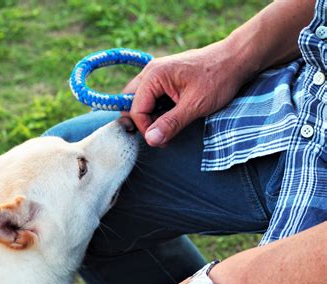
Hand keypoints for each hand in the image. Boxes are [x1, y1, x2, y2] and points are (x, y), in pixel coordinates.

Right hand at [123, 41, 252, 146]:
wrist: (236, 59)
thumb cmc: (218, 78)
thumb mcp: (195, 105)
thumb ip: (171, 123)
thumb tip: (150, 140)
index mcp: (154, 75)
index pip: (135, 109)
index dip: (146, 128)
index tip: (162, 140)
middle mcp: (150, 72)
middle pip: (131, 102)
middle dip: (142, 121)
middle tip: (160, 133)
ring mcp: (157, 74)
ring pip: (140, 101)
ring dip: (150, 116)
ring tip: (169, 124)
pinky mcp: (165, 78)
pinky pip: (151, 97)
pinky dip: (158, 110)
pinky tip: (173, 114)